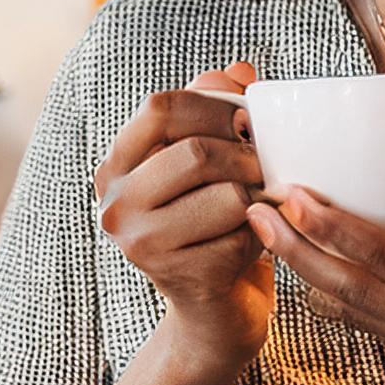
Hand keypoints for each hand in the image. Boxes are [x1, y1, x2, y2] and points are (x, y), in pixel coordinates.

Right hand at [93, 65, 273, 373]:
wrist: (216, 313)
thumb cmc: (215, 226)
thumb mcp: (212, 164)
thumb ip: (219, 111)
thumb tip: (239, 70)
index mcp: (117, 166)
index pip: (161, 107)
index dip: (215, 105)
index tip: (249, 122)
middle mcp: (115, 204)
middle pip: (197, 152)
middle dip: (249, 156)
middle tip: (268, 168)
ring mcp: (141, 244)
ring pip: (227, 195)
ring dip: (261, 197)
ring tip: (264, 204)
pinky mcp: (178, 277)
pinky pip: (244, 236)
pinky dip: (266, 235)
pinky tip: (260, 243)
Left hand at [244, 187, 384, 384]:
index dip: (346, 233)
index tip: (299, 198)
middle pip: (363, 296)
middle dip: (304, 252)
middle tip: (256, 206)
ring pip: (362, 315)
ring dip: (310, 273)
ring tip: (267, 230)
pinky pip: (379, 324)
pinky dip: (339, 293)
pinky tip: (311, 265)